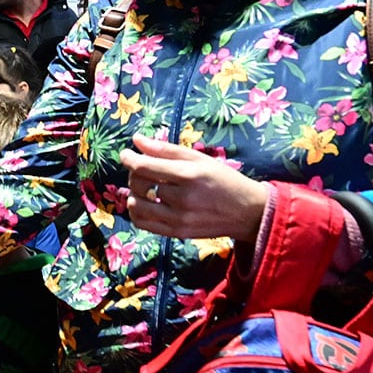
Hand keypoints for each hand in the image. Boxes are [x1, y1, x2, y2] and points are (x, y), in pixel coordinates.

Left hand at [120, 134, 268, 242]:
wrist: (246, 211)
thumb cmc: (222, 179)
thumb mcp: (199, 159)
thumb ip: (166, 150)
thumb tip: (136, 140)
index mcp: (189, 175)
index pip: (144, 167)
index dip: (129, 159)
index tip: (126, 154)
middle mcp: (182, 198)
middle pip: (139, 184)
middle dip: (135, 174)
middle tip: (143, 170)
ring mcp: (178, 218)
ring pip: (136, 205)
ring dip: (133, 193)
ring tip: (144, 188)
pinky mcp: (176, 233)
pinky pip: (142, 223)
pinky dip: (137, 212)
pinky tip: (144, 203)